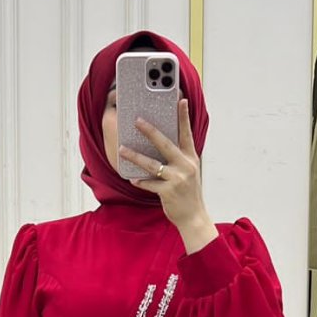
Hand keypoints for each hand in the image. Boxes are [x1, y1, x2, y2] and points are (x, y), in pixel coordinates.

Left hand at [119, 97, 216, 244]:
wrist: (194, 216)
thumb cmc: (188, 192)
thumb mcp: (188, 171)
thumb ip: (178, 157)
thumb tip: (159, 143)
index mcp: (190, 158)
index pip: (186, 133)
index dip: (183, 116)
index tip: (180, 100)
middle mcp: (185, 166)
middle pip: (165, 144)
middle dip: (150, 131)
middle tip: (137, 120)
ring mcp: (177, 179)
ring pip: (153, 164)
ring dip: (136, 156)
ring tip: (123, 149)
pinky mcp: (168, 192)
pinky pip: (150, 184)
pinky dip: (140, 181)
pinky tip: (132, 178)